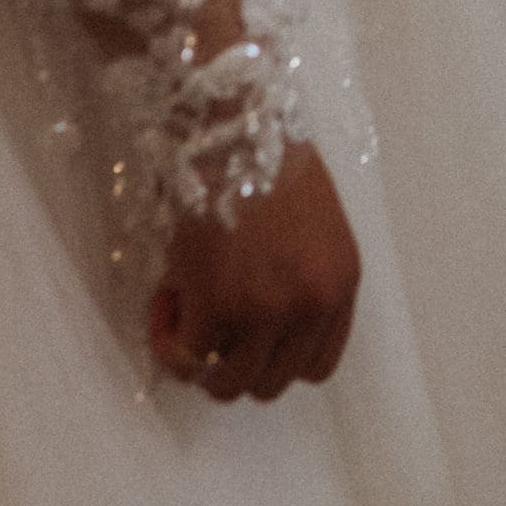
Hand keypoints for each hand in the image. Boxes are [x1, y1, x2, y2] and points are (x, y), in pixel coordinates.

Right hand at [148, 141, 360, 401]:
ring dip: (199, 358)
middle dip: (233, 360)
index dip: (276, 357)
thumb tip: (256, 320)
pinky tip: (165, 298)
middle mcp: (312, 305)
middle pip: (271, 382)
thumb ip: (299, 273)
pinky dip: (167, 341)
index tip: (247, 334)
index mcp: (340, 281)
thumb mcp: (312, 221)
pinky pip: (185, 359)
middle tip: (206, 318)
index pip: (317, 364)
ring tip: (184, 306)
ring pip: (228, 384)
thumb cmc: (265, 154)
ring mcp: (266, 312)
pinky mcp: (217, 308)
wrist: (232, 121)